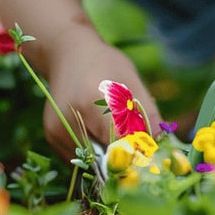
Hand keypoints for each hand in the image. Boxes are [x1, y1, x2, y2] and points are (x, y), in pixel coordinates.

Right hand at [43, 29, 159, 162]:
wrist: (68, 53)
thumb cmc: (105, 64)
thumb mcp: (132, 82)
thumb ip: (147, 115)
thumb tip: (163, 145)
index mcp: (92, 102)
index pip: (119, 144)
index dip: (136, 154)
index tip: (150, 157)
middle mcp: (69, 120)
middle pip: (104, 157)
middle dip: (124, 159)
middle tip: (138, 151)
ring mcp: (57, 130)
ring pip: (92, 161)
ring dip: (109, 157)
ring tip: (117, 135)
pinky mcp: (51, 136)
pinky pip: (79, 157)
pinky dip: (95, 153)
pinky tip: (99, 132)